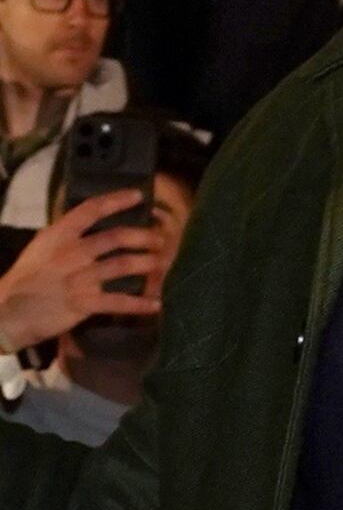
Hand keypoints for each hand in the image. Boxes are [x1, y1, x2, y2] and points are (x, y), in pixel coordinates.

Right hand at [0, 191, 163, 352]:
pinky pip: (119, 301)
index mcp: (58, 236)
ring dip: (147, 263)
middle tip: (159, 238)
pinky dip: (140, 303)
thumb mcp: (39, 249)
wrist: (6, 313)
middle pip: (116, 237)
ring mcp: (79, 277)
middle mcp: (71, 253)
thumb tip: (90, 225)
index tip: (138, 196)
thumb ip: (65, 237)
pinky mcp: (84, 302)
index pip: (90, 210)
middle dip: (144, 236)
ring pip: (123, 264)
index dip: (116, 200)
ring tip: (160, 262)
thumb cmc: (25, 279)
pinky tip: (156, 304)